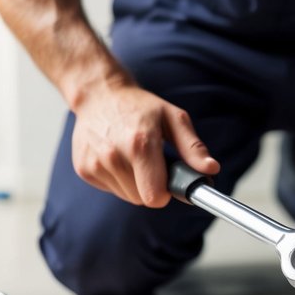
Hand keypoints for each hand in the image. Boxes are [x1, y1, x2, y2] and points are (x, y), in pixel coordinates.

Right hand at [70, 81, 218, 206]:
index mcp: (139, 145)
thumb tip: (211, 169)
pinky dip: (118, 179)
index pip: (154, 197)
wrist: (99, 94)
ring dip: (135, 184)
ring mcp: (95, 164)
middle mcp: (113, 156)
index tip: (168, 181)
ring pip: (126, 196)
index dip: (165, 194)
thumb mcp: (173, 118)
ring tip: (133, 157)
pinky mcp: (83, 169)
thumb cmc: (139, 106)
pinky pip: (111, 189)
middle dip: (151, 186)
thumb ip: (193, 148)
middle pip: (141, 199)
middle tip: (151, 162)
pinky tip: (117, 157)